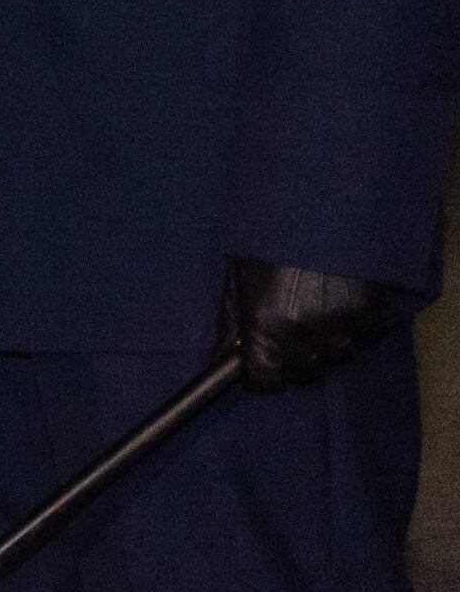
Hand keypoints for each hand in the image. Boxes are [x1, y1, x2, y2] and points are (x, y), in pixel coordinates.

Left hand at [221, 255, 396, 390]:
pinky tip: (341, 301)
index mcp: (265, 326)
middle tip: (290, 329)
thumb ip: (230, 324)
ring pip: (336, 357)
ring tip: (317, 309)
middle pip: (303, 373)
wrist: (318, 209)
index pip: (265, 382)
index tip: (261, 364)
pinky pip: (364, 338)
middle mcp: (304, 334)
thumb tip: (220, 360)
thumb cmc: (268, 241)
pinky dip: (355, 328)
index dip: (262, 375)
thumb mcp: (237, 279)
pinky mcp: (370, 315)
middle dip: (294, 359)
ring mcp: (341, 327)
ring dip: (327, 344)